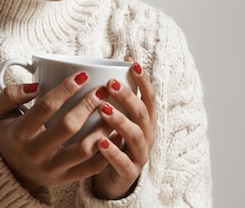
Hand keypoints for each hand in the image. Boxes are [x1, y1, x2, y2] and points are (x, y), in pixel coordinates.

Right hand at [0, 72, 112, 189]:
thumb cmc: (8, 132)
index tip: (82, 75)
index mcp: (19, 133)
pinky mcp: (65, 180)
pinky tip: (116, 133)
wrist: (10, 170)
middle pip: (68, 127)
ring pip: (84, 149)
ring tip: (113, 109)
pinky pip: (92, 168)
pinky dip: (107, 150)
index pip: (45, 107)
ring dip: (102, 128)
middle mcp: (35, 153)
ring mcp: (51, 169)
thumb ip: (10, 94)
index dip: (65, 89)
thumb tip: (36, 86)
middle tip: (102, 90)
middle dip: (88, 105)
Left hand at [92, 58, 156, 198]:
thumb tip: (95, 67)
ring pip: (135, 135)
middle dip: (127, 96)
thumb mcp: (116, 119)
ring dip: (120, 120)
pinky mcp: (128, 173)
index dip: (143, 80)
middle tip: (110, 83)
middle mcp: (146, 135)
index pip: (148, 97)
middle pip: (141, 113)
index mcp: (145, 121)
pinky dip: (112, 151)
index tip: (132, 63)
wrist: (113, 181)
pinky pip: (123, 162)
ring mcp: (139, 155)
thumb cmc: (113, 142)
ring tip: (103, 109)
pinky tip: (100, 141)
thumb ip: (111, 98)